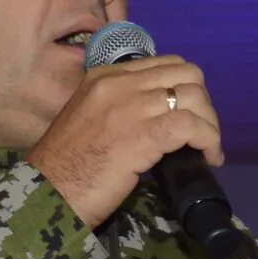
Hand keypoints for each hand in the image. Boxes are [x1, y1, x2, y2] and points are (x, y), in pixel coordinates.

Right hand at [25, 54, 225, 228]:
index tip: (190, 116)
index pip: (165, 64)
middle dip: (204, 103)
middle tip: (202, 133)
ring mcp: (130, 107)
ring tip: (208, 149)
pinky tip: (209, 157)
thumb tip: (156, 112)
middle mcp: (118, 83)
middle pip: (187, 74)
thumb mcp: (86, 118)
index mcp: (104, 75)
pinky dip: (209, 140)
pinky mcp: (141, 135)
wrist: (47, 194)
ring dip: (210, 124)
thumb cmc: (65, 166)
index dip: (186, 88)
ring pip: (193, 97)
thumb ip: (117, 105)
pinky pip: (191, 126)